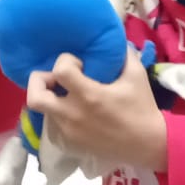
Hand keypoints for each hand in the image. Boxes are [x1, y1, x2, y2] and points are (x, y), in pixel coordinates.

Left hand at [25, 55, 166, 172]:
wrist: (148, 145)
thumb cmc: (142, 108)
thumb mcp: (136, 75)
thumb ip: (123, 54)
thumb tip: (113, 39)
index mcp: (89, 95)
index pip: (59, 70)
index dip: (65, 61)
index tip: (80, 65)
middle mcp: (73, 115)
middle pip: (35, 96)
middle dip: (40, 82)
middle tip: (56, 79)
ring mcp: (69, 132)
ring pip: (42, 111)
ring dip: (50, 98)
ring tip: (66, 95)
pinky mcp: (71, 144)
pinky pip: (52, 126)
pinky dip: (57, 115)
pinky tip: (73, 112)